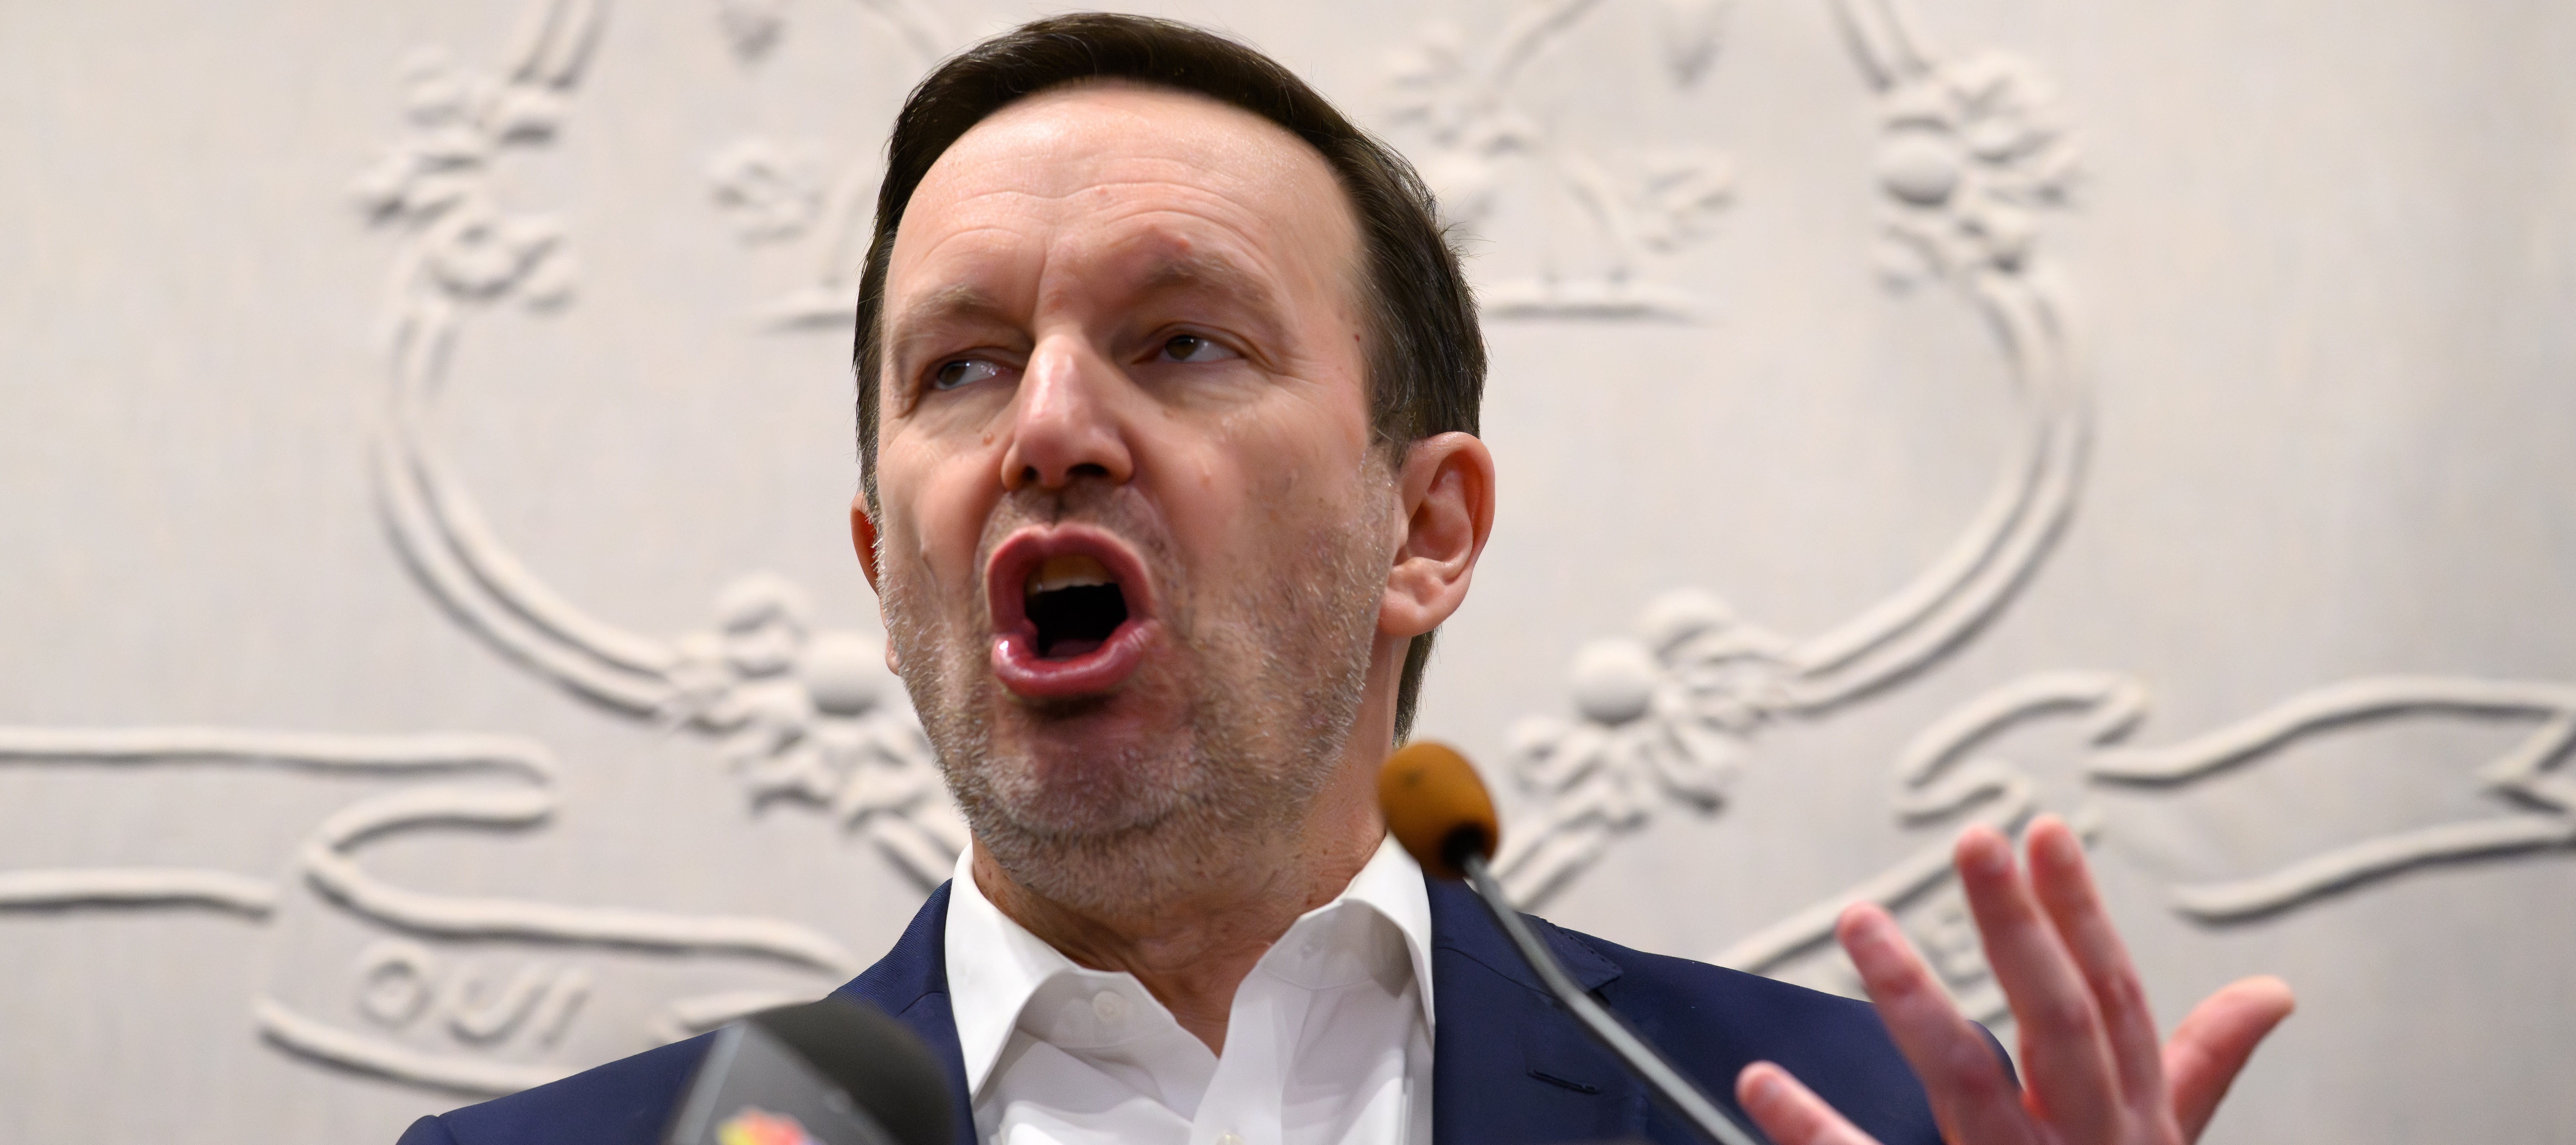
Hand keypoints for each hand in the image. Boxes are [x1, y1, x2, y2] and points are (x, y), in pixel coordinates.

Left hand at [1734, 815, 2294, 1144]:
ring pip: (1971, 1086)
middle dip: (2021, 931)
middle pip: (2061, 1026)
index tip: (2043, 830)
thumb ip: (2195, 1071)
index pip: (2112, 1003)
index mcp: (2129, 1127)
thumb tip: (2270, 991)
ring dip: (1912, 998)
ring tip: (1860, 919)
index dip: (2083, 916)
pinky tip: (1760, 1082)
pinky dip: (1811, 1129)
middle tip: (1974, 840)